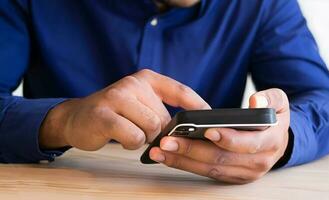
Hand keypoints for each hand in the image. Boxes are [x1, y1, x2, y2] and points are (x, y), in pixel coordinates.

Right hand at [39, 69, 209, 150]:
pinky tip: (120, 136)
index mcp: (146, 79)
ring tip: (129, 131)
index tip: (211, 118)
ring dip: (143, 138)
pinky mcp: (104, 115)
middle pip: (165, 118)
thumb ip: (160, 110)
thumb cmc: (115, 113)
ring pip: (151, 128)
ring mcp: (117, 97)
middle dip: (158, 132)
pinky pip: (134, 137)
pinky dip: (131, 143)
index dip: (198, 106)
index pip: (180, 91)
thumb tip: (186, 129)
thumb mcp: (139, 104)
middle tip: (143, 131)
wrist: (77, 117)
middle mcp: (133, 83)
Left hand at [150, 88, 289, 183]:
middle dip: (191, 150)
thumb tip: (256, 100)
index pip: (247, 143)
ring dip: (183, 161)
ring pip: (210, 169)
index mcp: (270, 142)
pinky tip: (168, 158)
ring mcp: (244, 173)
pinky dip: (186, 166)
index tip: (206, 131)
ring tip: (160, 151)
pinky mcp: (232, 177)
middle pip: (220, 159)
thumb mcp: (279, 102)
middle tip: (167, 142)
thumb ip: (271, 97)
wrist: (278, 140)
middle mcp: (258, 162)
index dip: (227, 138)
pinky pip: (206, 174)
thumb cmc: (273, 119)